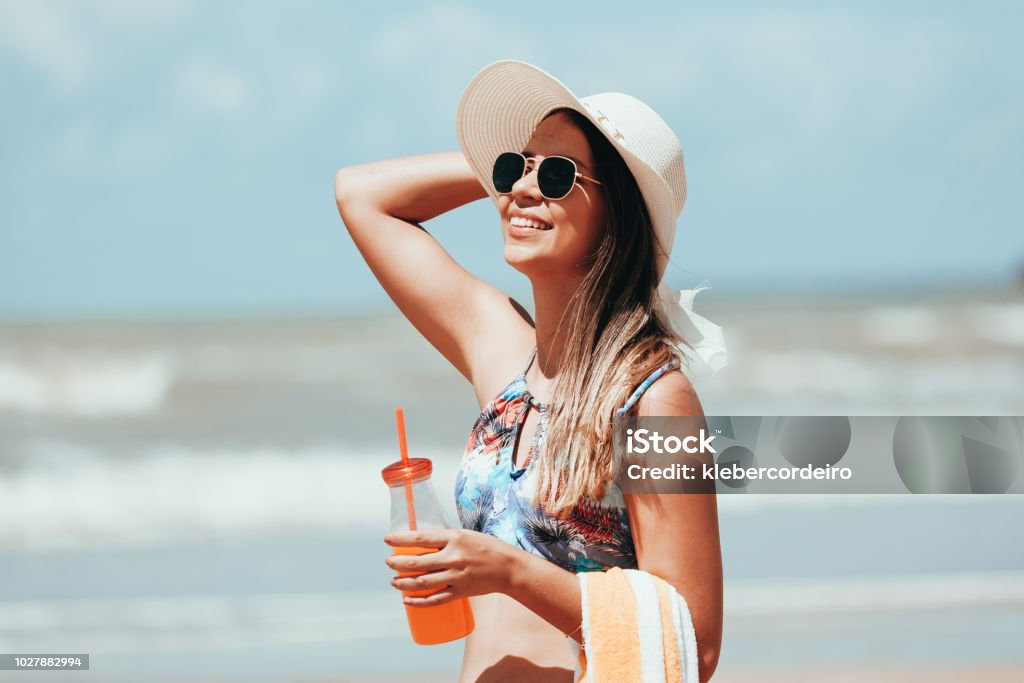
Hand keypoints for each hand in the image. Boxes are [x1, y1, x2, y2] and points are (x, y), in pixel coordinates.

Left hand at [384, 528, 517, 606]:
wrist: (508, 568)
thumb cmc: (486, 547)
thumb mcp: (465, 535)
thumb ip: (445, 539)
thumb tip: (420, 541)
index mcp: (454, 538)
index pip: (420, 538)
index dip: (400, 539)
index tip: (387, 540)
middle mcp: (453, 557)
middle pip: (416, 562)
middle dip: (397, 563)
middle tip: (388, 563)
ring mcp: (456, 576)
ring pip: (422, 582)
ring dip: (403, 583)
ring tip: (394, 582)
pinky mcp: (460, 592)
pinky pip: (435, 599)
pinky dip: (418, 602)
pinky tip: (407, 601)